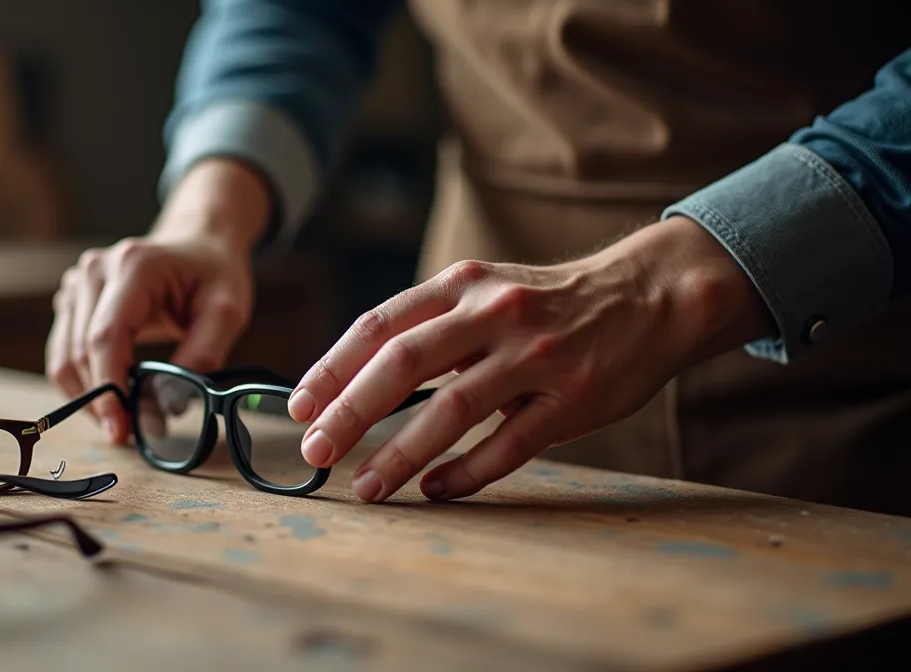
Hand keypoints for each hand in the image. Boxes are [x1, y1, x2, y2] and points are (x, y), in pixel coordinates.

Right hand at [45, 159, 270, 442]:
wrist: (198, 245)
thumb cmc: (214, 275)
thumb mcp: (228, 310)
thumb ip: (205, 351)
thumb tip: (171, 400)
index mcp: (134, 267)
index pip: (105, 337)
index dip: (108, 388)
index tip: (121, 428)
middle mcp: (95, 270)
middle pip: (81, 352)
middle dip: (103, 401)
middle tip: (133, 433)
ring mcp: (77, 283)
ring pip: (64, 357)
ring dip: (89, 397)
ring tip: (123, 420)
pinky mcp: (71, 300)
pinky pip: (64, 352)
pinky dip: (84, 383)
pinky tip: (113, 397)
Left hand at [287, 216, 774, 502]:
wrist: (650, 295)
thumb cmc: (548, 304)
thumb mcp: (485, 292)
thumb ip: (428, 326)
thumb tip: (348, 381)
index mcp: (463, 286)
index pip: (379, 325)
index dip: (333, 367)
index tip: (300, 405)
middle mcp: (494, 313)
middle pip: (404, 362)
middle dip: (351, 410)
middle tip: (315, 450)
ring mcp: (536, 355)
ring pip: (453, 409)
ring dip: (402, 453)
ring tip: (366, 487)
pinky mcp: (573, 398)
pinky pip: (510, 444)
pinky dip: (467, 472)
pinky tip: (436, 490)